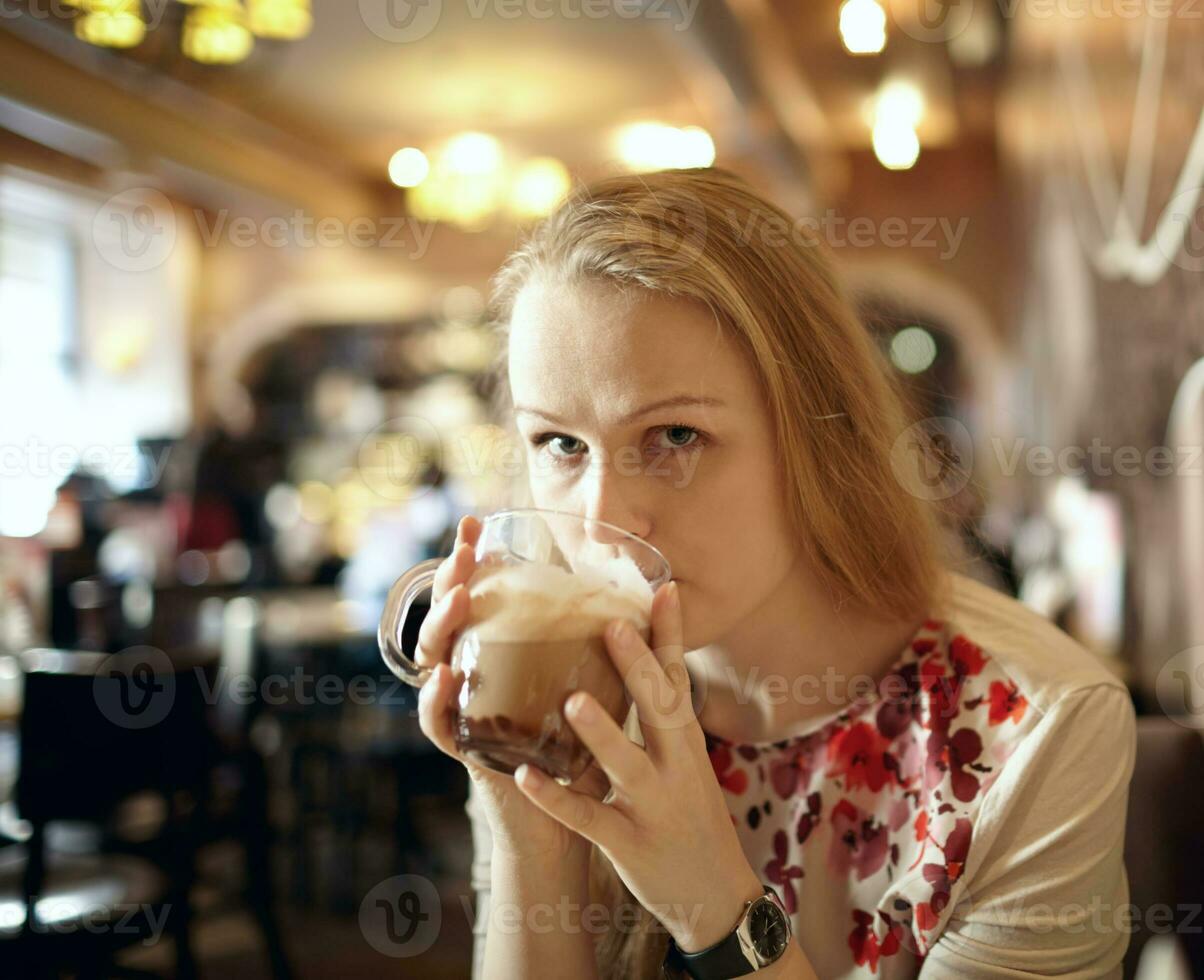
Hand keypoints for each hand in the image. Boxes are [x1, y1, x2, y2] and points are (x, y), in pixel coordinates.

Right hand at [415, 515, 608, 862]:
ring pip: (436, 661)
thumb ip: (604, 647)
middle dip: (453, 578)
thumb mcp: (594, 690)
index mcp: (506, 658)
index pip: (482, 600)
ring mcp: (467, 713)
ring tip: (458, 597)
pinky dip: (436, 700)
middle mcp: (478, 679)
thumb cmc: (582, 753)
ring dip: (444, 627)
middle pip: (452, 619)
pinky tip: (446, 675)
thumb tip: (653, 591)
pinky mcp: (467, 753)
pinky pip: (439, 724)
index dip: (477, 562)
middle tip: (465, 548)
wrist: (569, 827)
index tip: (479, 524)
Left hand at [512, 580, 764, 951]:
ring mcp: (654, 806)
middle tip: (612, 624)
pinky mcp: (628, 844)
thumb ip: (663, 721)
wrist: (719, 897)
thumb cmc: (694, 819)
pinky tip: (526, 777)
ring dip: (600, 732)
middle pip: (659, 710)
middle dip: (638, 667)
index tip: (661, 589)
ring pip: (625, 764)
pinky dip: (557, 798)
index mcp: (686, 742)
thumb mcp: (688, 763)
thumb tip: (640, 663)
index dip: (670, 635)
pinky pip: (588, 818)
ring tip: (572, 699)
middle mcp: (676, 767)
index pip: (678, 679)